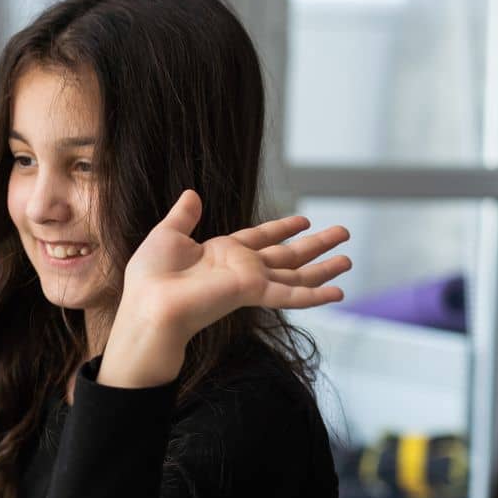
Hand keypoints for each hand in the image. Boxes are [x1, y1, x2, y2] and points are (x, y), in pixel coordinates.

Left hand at [100, 190, 350, 387]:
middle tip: (344, 233)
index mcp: (222, 253)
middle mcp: (241, 268)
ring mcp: (249, 281)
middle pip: (287, 254)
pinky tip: (338, 293)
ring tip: (349, 260)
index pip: (260, 237)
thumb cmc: (150, 276)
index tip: (303, 219)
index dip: (282, 228)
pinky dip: (314, 295)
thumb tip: (191, 194)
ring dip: (323, 268)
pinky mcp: (251, 292)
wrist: (149, 304)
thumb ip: (184, 216)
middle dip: (316, 244)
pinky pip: (290, 294)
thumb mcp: (167, 235)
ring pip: (296, 274)